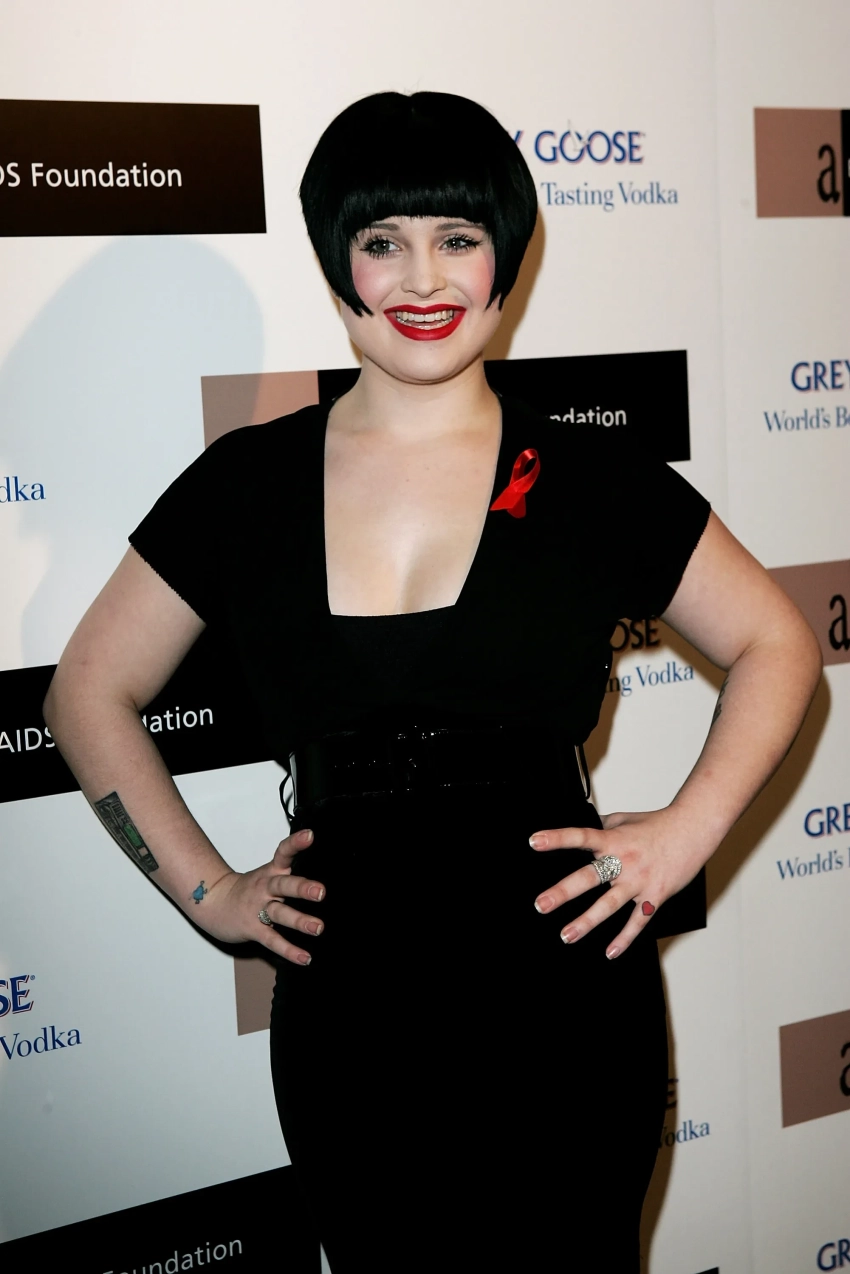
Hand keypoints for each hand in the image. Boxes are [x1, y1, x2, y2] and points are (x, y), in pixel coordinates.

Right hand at [195, 828, 324, 965]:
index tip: (309, 836)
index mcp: (270, 872)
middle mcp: (265, 888)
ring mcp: (258, 908)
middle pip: (283, 885)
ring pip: (279, 913)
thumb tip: (320, 879)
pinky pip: (272, 940)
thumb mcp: (267, 874)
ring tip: (318, 928)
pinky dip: (289, 950)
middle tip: (320, 892)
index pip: (283, 853)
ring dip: (299, 921)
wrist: (212, 902)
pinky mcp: (253, 928)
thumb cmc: (246, 889)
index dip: (296, 843)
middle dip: (302, 888)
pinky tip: (304, 957)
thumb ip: (290, 874)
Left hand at [530, 807, 708, 957]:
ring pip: (609, 906)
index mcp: (613, 839)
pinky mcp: (655, 896)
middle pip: (589, 877)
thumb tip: (584, 828)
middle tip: (541, 904)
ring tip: (566, 935)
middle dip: (563, 892)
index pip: (580, 837)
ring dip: (586, 922)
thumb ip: (601, 826)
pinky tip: (610, 952)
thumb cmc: (657, 824)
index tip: (534, 842)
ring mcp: (639, 881)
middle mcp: (624, 861)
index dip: (557, 838)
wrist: (692, 830)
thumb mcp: (623, 820)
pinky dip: (624, 939)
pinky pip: (637, 922)